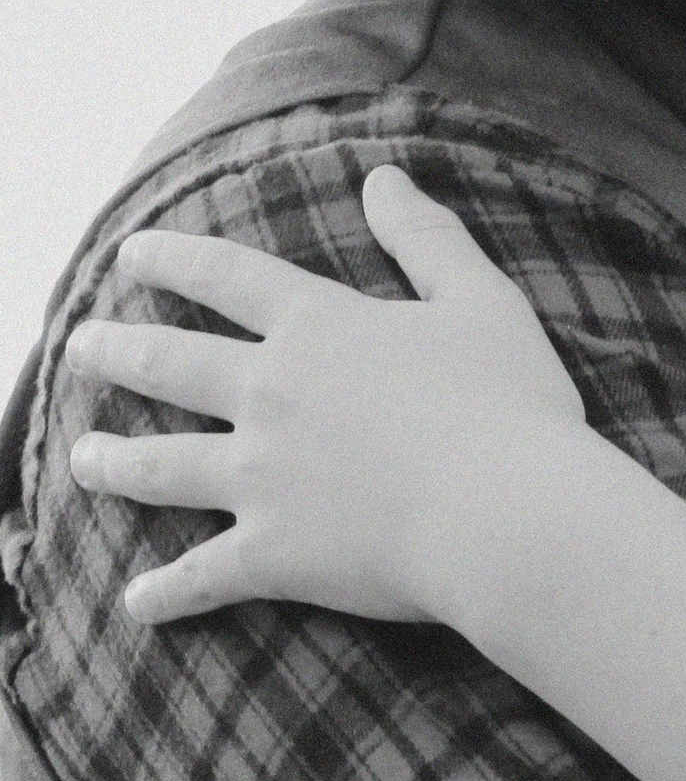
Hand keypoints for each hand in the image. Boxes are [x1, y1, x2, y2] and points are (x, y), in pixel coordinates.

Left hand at [63, 167, 583, 630]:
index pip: (225, 277)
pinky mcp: (274, 553)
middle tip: (78, 349)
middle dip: (114, 353)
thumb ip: (428, 238)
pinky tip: (137, 603)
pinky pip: (203, 576)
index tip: (130, 255)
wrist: (508, 515)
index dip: (174, 259)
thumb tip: (384, 176)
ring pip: (161, 465)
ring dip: (113, 461)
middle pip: (168, 365)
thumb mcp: (482, 302)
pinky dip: (166, 593)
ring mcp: (262, 477)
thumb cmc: (511, 408)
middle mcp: (271, 394)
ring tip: (81, 457)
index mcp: (319, 326)